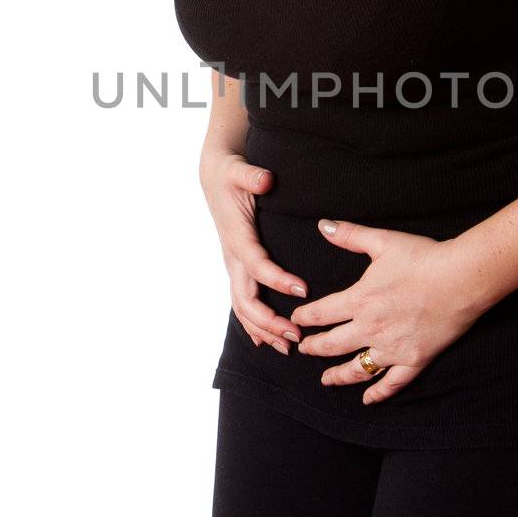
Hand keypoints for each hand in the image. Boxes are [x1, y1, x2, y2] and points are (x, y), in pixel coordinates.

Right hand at [199, 151, 307, 354]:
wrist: (214, 177)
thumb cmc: (230, 174)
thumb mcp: (239, 169)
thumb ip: (251, 175)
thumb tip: (265, 180)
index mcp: (236, 236)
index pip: (255, 264)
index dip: (276, 279)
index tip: (303, 290)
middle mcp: (232, 256)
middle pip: (246, 298)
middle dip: (269, 321)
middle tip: (297, 334)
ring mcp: (232, 266)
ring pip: (242, 307)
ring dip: (263, 330)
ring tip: (288, 346)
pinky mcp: (237, 269)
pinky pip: (242, 303)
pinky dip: (253, 325)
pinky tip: (268, 341)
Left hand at [288, 218, 485, 403]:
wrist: (461, 278)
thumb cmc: (423, 257)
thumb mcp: (382, 241)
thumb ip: (349, 235)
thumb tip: (323, 225)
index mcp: (359, 300)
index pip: (321, 313)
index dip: (304, 318)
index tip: (295, 320)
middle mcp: (370, 328)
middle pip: (332, 344)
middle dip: (314, 348)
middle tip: (303, 350)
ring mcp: (392, 348)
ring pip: (357, 368)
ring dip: (338, 375)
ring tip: (326, 380)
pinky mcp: (414, 359)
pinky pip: (392, 383)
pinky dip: (378, 393)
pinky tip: (368, 399)